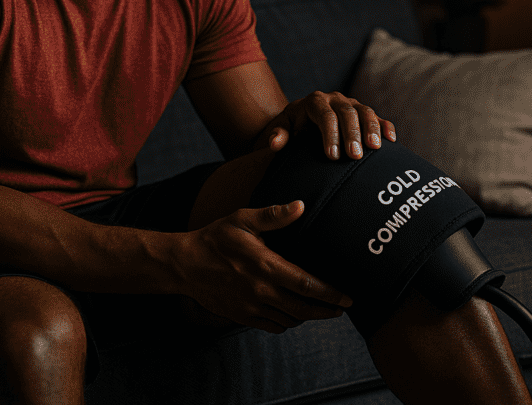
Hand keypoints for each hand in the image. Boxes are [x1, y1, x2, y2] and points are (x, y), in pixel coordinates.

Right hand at [176, 201, 351, 333]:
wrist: (184, 264)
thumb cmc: (215, 238)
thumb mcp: (242, 220)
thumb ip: (274, 215)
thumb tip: (301, 205)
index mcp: (266, 266)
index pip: (307, 285)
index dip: (330, 294)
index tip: (347, 298)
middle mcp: (261, 291)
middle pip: (303, 309)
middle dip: (326, 311)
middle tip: (341, 309)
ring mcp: (251, 307)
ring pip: (289, 320)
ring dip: (306, 316)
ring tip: (319, 310)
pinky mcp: (242, 316)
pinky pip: (272, 326)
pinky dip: (286, 323)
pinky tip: (291, 314)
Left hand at [256, 91, 395, 159]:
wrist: (301, 122)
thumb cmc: (291, 128)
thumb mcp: (281, 128)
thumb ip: (278, 134)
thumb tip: (275, 143)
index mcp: (315, 101)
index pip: (325, 116)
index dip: (330, 134)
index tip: (332, 156)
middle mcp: (335, 99)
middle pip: (348, 113)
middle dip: (352, 134)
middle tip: (355, 155)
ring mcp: (352, 104)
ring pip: (365, 112)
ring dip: (372, 129)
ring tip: (375, 149)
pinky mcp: (363, 113)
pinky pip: (378, 117)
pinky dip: (385, 126)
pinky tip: (391, 140)